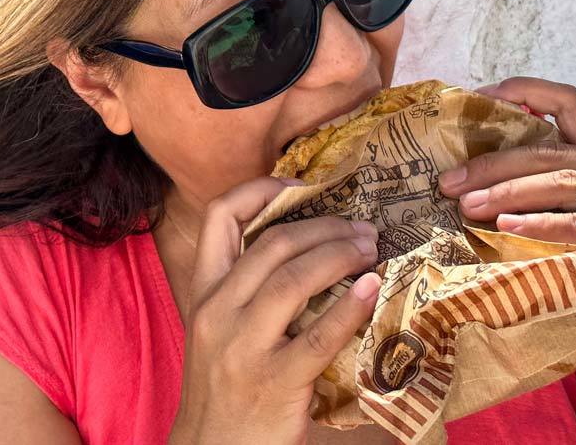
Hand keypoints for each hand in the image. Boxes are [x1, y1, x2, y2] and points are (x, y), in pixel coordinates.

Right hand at [168, 176, 381, 444]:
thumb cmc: (225, 388)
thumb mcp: (220, 329)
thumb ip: (247, 290)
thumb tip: (312, 247)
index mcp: (204, 292)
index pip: (219, 217)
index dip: (263, 190)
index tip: (303, 187)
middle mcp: (217, 311)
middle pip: (273, 242)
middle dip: (325, 226)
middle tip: (362, 229)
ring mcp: (242, 347)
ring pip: (293, 278)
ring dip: (340, 255)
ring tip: (371, 250)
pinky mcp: (273, 383)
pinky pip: (317, 336)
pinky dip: (348, 308)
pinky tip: (371, 289)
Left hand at [437, 76, 575, 401]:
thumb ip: (545, 194)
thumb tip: (469, 183)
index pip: (571, 103)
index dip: (526, 90)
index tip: (479, 97)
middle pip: (554, 150)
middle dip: (496, 163)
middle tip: (452, 182)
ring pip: (565, 183)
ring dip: (509, 192)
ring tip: (468, 206)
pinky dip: (541, 225)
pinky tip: (508, 227)